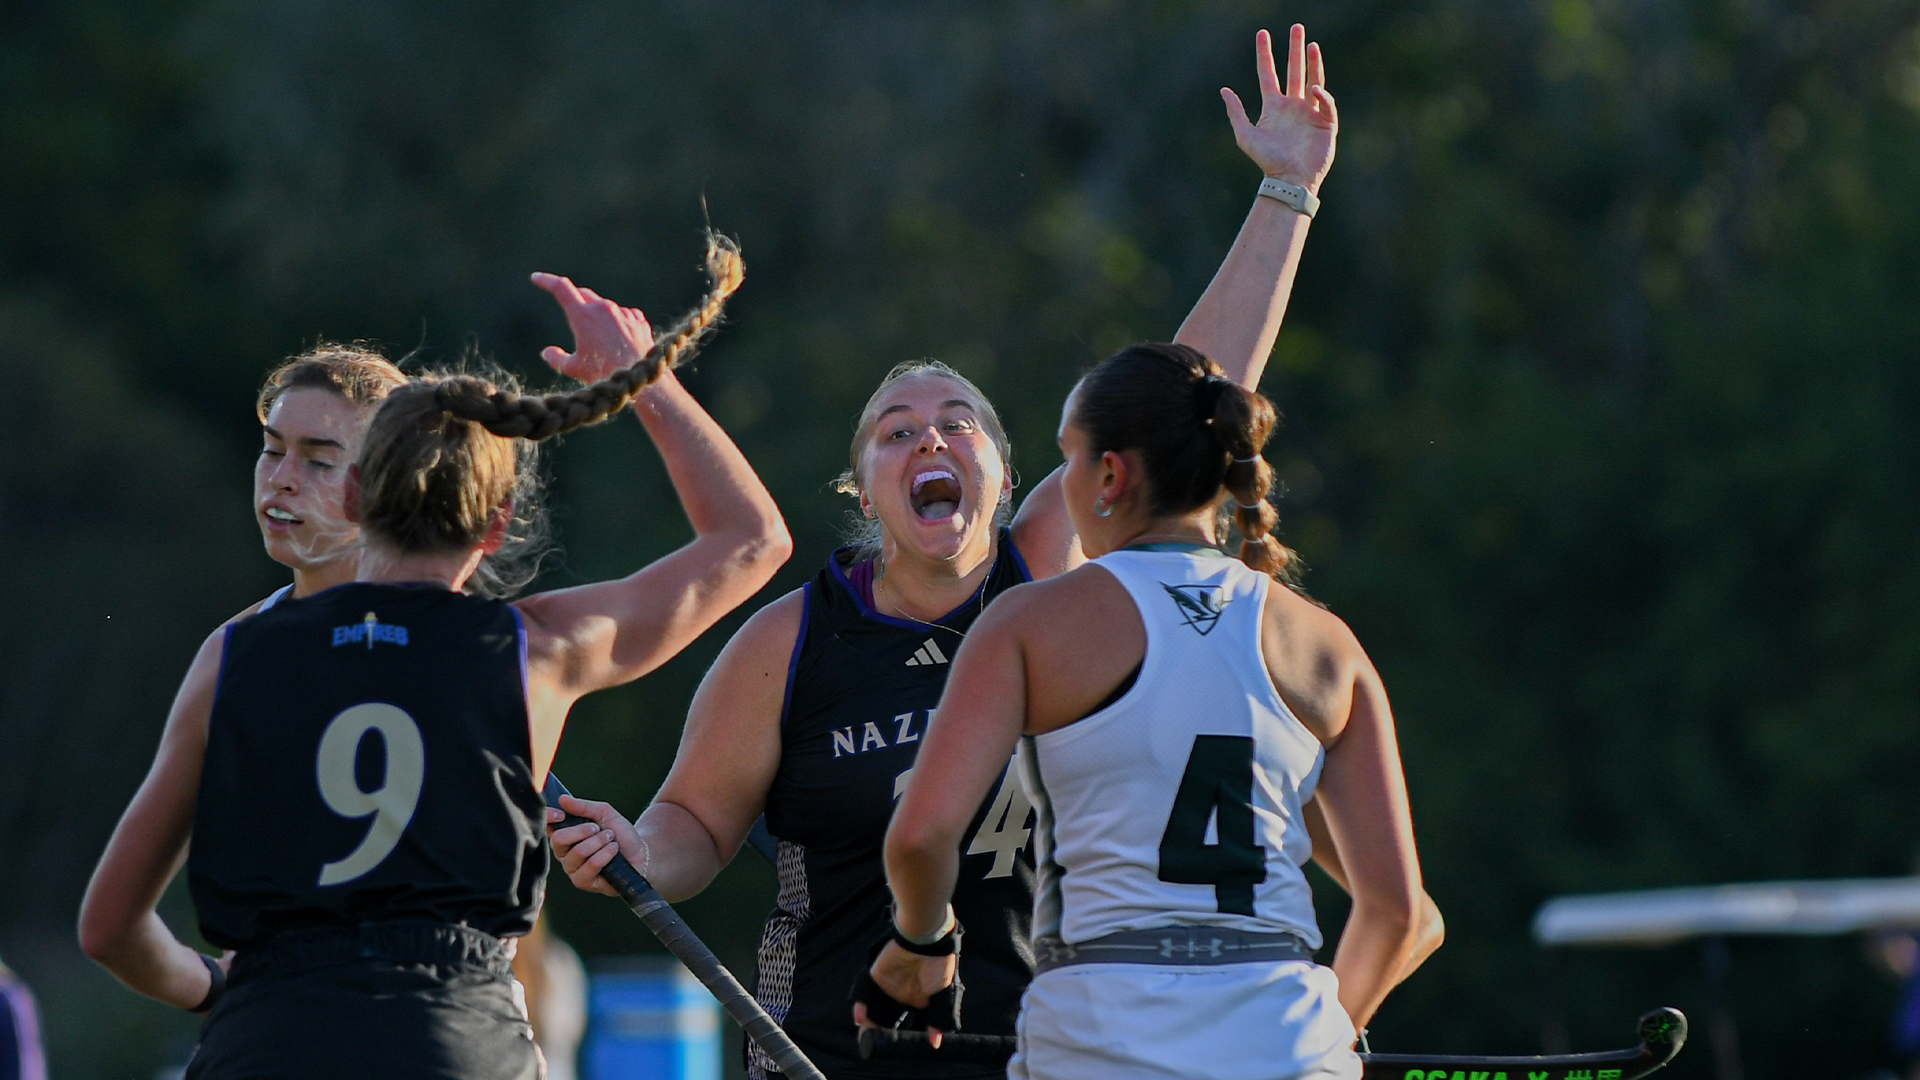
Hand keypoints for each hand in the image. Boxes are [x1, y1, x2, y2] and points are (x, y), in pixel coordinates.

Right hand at [530, 273, 655, 383]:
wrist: (638, 378)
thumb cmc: (603, 373)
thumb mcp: (573, 368)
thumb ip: (556, 359)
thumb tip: (547, 352)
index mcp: (583, 315)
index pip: (561, 288)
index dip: (546, 281)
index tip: (536, 278)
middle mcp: (603, 308)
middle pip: (583, 294)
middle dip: (574, 298)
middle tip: (568, 307)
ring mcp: (623, 313)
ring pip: (605, 307)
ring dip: (597, 315)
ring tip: (598, 338)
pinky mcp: (638, 320)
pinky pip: (624, 315)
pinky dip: (617, 321)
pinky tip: (617, 337)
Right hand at [545, 793, 643, 896]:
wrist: (639, 853)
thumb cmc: (619, 833)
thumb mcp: (604, 813)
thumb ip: (583, 807)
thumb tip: (562, 799)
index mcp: (566, 835)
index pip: (546, 827)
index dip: (548, 819)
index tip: (561, 814)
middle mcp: (564, 853)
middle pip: (559, 839)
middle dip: (583, 831)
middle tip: (599, 829)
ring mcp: (572, 869)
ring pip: (578, 852)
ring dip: (599, 842)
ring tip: (611, 840)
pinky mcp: (583, 882)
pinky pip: (591, 866)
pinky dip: (605, 854)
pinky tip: (614, 851)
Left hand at [852, 940, 958, 1047]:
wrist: (927, 936)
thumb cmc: (940, 962)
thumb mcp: (945, 993)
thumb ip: (940, 1017)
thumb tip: (936, 1043)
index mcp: (918, 1002)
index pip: (908, 1025)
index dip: (902, 1039)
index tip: (899, 1050)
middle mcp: (901, 996)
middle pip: (886, 1020)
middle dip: (880, 1035)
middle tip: (874, 1047)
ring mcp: (887, 986)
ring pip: (873, 1009)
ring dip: (868, 1024)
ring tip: (865, 1039)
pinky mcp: (876, 975)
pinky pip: (865, 991)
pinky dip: (861, 1004)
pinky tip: (861, 1017)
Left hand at [1221, 26, 1337, 192]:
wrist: (1289, 180)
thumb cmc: (1267, 161)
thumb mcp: (1245, 136)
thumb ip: (1236, 112)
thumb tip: (1224, 90)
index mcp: (1273, 107)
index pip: (1268, 74)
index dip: (1265, 54)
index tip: (1262, 33)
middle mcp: (1292, 105)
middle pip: (1294, 70)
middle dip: (1294, 49)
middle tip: (1296, 27)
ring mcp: (1310, 112)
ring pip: (1313, 79)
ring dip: (1313, 61)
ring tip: (1311, 44)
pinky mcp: (1326, 122)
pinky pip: (1325, 102)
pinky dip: (1320, 95)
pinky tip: (1313, 90)